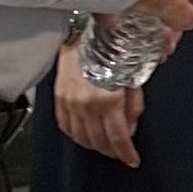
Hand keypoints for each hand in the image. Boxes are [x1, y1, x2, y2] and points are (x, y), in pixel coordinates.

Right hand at [52, 43, 145, 167]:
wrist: (85, 31)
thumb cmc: (111, 47)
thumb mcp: (134, 75)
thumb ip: (133, 106)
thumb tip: (131, 129)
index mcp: (108, 98)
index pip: (118, 138)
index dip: (127, 153)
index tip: (133, 160)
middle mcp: (87, 104)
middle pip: (100, 143)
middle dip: (113, 151)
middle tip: (121, 152)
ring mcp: (70, 103)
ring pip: (82, 139)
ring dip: (96, 146)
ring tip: (106, 145)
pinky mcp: (58, 99)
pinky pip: (66, 128)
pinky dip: (77, 136)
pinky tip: (86, 135)